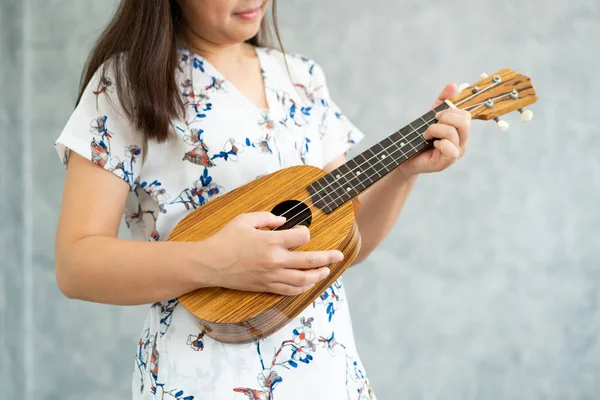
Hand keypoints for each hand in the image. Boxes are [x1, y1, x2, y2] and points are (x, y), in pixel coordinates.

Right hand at [200, 212, 342, 294]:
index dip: (305, 233)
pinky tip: (308, 283)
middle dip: (328, 257)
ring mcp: (271, 276)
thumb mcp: (245, 220)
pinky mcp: (266, 287)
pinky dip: (302, 288)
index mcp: (271, 241)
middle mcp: (275, 260)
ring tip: (326, 270)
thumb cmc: (225, 239)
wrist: (209, 264)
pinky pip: (290, 291)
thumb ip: (267, 217)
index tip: (302, 232)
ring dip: (318, 275)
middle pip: (310, 261)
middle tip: (339, 255)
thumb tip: (283, 221)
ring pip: (303, 280)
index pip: (302, 237)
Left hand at [396, 83, 470, 177]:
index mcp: (460, 131)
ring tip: (426, 135)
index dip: (450, 110)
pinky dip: (439, 143)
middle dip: (445, 118)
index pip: (466, 115)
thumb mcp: (429, 117)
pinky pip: (451, 149)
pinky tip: (432, 145)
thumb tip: (453, 85)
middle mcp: (462, 142)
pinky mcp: (448, 162)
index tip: (436, 115)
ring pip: (454, 133)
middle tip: (432, 123)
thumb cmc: (418, 139)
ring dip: (435, 129)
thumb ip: (441, 102)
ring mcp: (456, 153)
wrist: (406, 158)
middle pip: (465, 122)